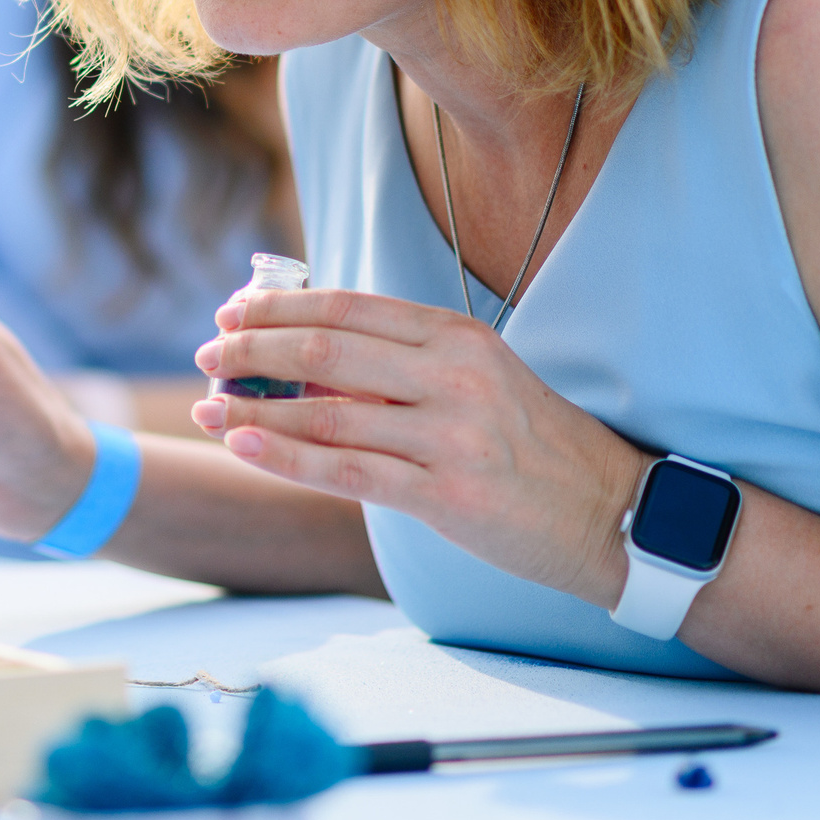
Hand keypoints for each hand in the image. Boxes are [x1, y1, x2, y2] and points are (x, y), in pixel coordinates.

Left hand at [192, 286, 646, 604]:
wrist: (612, 513)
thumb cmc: (533, 445)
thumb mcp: (478, 378)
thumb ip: (402, 363)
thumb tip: (303, 355)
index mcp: (458, 336)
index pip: (348, 306)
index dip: (280, 306)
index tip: (231, 310)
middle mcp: (453, 375)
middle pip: (325, 349)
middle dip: (252, 348)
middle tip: (207, 353)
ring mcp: (450, 435)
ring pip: (323, 412)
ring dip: (253, 408)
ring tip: (207, 405)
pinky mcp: (445, 494)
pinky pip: (345, 471)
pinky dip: (283, 457)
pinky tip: (240, 444)